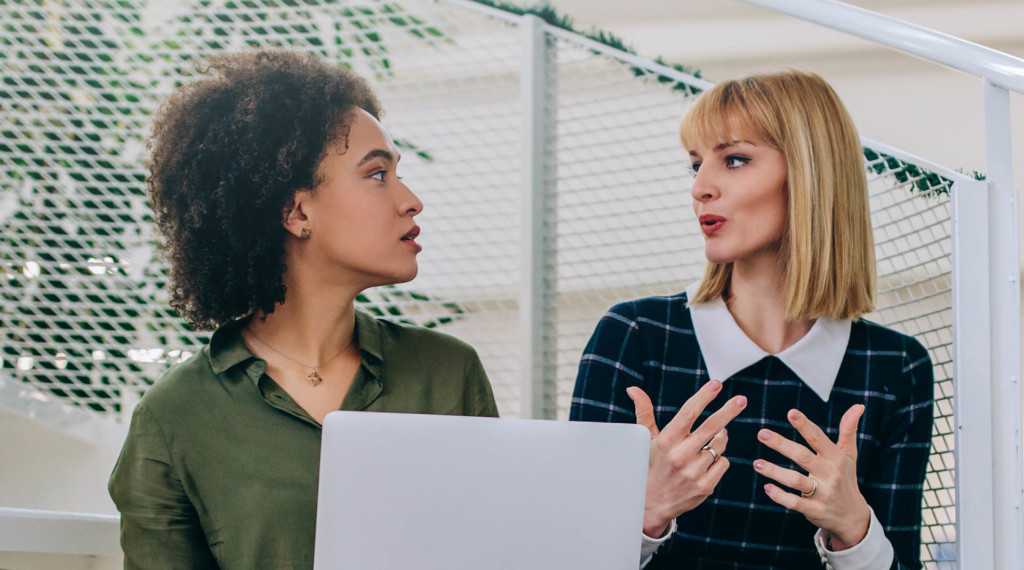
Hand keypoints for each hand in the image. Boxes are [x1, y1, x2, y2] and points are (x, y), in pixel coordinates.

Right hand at [627, 380, 746, 536]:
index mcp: (666, 441)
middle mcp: (680, 456)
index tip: (717, 383)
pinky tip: (705, 463)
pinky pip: (723, 462)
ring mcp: (694, 472)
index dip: (704, 396)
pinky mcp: (705, 486)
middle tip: (741, 400)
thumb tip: (633, 389)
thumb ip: (644, 412)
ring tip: (705, 443)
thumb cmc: (650, 464)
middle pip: (711, 427)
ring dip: (718, 440)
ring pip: (719, 445)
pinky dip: (718, 459)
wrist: (651, 503)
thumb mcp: (647, 439)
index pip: (688, 413)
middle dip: (728, 411)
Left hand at [754, 405, 870, 549]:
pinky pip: (794, 503)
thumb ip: (848, 430)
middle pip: (803, 457)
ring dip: (774, 471)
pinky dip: (779, 496)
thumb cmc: (846, 479)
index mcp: (836, 458)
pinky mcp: (814, 510)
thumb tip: (858, 405)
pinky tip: (767, 487)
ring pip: (795, 480)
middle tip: (761, 433)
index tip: (791, 412)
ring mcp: (822, 494)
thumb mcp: (848, 455)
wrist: (852, 516)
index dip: (805, 425)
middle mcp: (830, 475)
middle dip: (781, 444)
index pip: (819, 438)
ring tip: (756, 463)